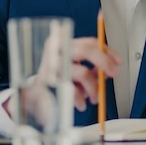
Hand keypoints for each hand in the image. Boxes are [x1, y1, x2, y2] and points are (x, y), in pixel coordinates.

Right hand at [3, 37, 121, 116]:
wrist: (27, 92)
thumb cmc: (55, 75)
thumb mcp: (73, 66)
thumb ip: (90, 65)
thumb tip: (109, 69)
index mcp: (62, 41)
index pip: (90, 42)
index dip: (107, 51)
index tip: (118, 61)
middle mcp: (55, 49)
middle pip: (86, 50)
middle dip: (104, 63)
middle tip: (113, 74)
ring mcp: (50, 65)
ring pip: (82, 72)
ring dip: (93, 87)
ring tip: (95, 97)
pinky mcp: (47, 82)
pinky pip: (71, 89)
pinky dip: (80, 98)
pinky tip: (80, 103)